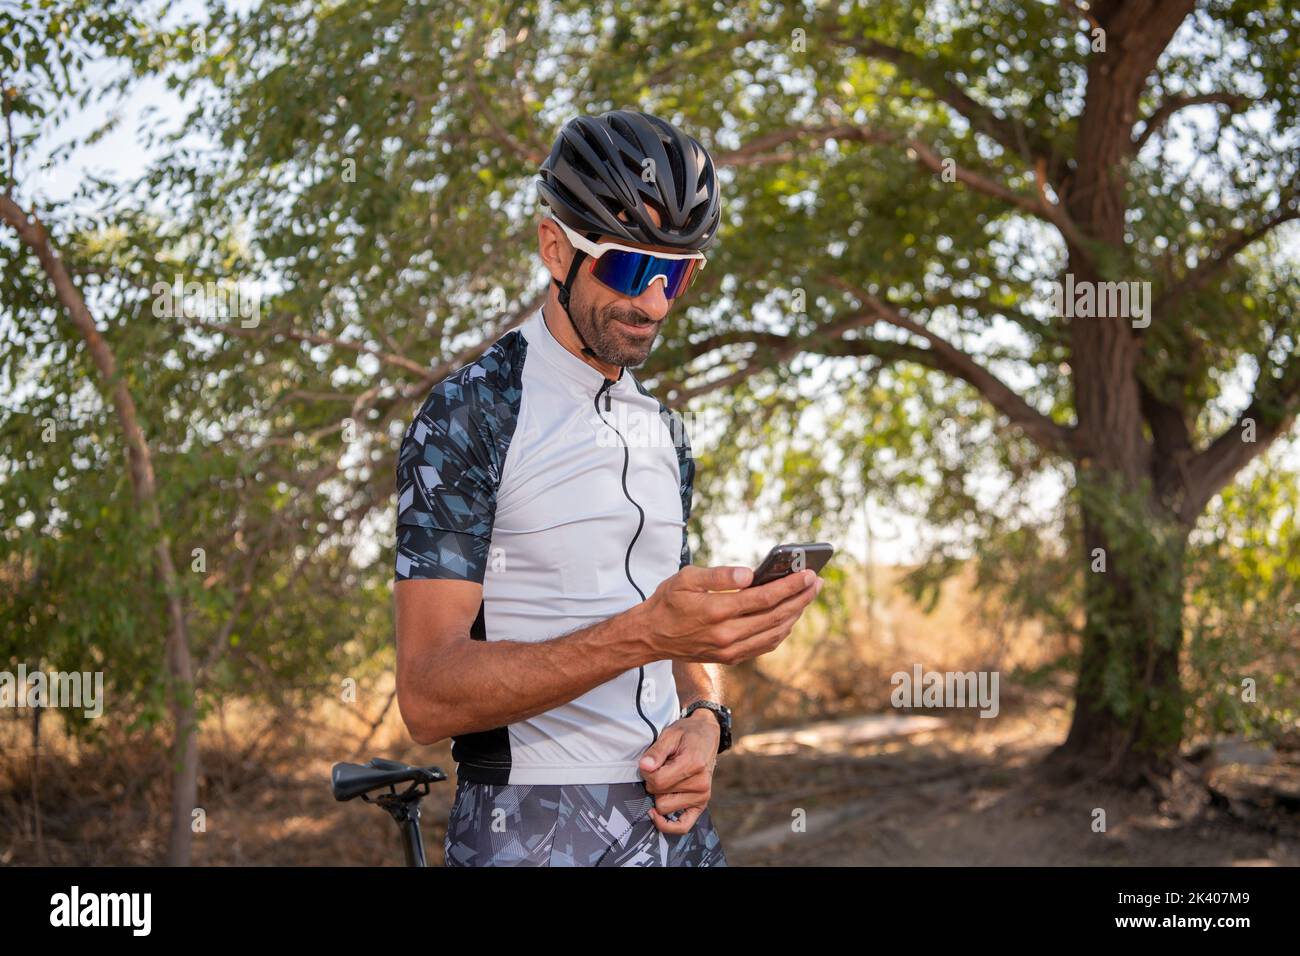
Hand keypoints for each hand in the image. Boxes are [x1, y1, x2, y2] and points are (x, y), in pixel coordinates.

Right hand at [637, 564, 823, 664]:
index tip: (808, 574)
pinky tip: (789, 616)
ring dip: (795, 615)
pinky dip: (781, 630)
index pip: (763, 598)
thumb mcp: (686, 578)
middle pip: (775, 616)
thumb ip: (719, 575)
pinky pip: (765, 645)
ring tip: (807, 596)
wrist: (650, 636)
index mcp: (716, 611)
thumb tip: (750, 574)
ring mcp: (730, 650)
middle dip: (800, 598)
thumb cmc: (668, 601)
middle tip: (816, 582)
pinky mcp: (731, 657)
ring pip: (774, 633)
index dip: (789, 586)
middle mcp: (726, 634)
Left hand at [639, 710, 720, 834]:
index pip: (657, 780)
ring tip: (669, 777)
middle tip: (662, 767)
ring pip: (664, 808)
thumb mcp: (670, 734)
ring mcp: (702, 796)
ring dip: (660, 795)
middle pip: (659, 795)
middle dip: (653, 782)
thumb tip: (644, 767)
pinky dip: (668, 825)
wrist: (707, 735)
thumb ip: (656, 751)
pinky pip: (682, 825)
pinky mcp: (701, 804)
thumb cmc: (687, 734)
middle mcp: (700, 784)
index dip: (647, 771)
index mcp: (693, 764)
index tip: (650, 762)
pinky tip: (657, 814)